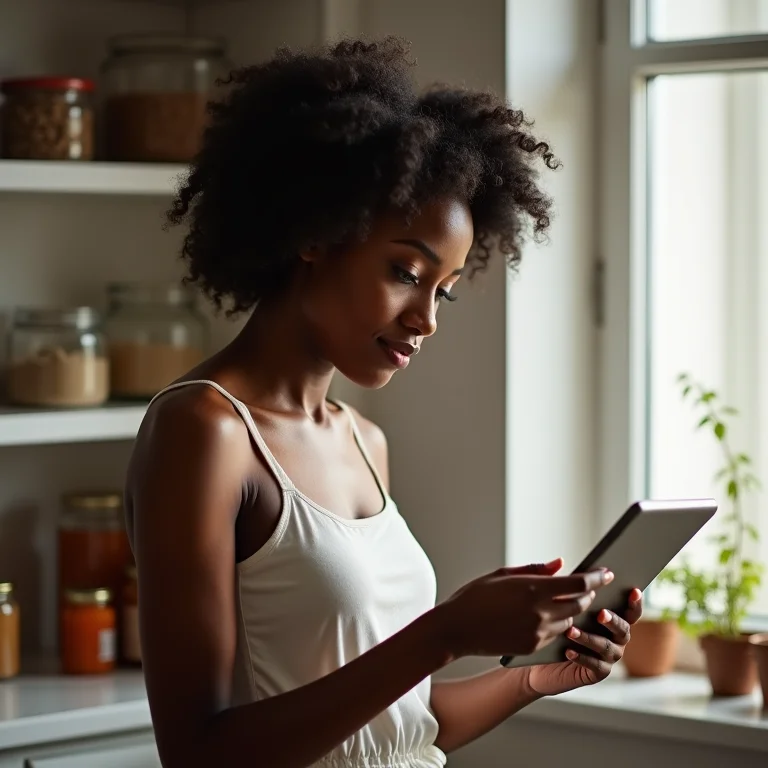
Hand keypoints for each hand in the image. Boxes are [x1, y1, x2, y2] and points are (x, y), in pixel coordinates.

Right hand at [433, 559, 611, 659]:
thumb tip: (560, 564)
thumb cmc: (475, 596)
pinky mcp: (532, 647)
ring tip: (572, 601)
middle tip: (589, 585)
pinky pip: (555, 635)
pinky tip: (553, 616)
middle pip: (580, 603)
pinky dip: (559, 624)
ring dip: (574, 610)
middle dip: (588, 594)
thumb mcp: (502, 574)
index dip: (596, 577)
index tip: (605, 572)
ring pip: (570, 621)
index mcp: (533, 589)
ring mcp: (537, 632)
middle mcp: (539, 612)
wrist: (455, 629)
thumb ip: (535, 569)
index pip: (578, 584)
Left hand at [526, 587, 643, 695]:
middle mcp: (616, 638)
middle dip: (613, 620)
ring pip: (606, 647)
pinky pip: (595, 666)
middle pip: (624, 629)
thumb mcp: (560, 603)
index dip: (636, 602)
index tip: (634, 591)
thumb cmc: (554, 625)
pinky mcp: (597, 673)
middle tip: (600, 614)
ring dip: (589, 638)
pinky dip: (582, 657)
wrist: (541, 658)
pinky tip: (567, 651)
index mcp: (612, 619)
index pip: (631, 611)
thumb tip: (560, 563)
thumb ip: (565, 586)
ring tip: (570, 631)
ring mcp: (609, 657)